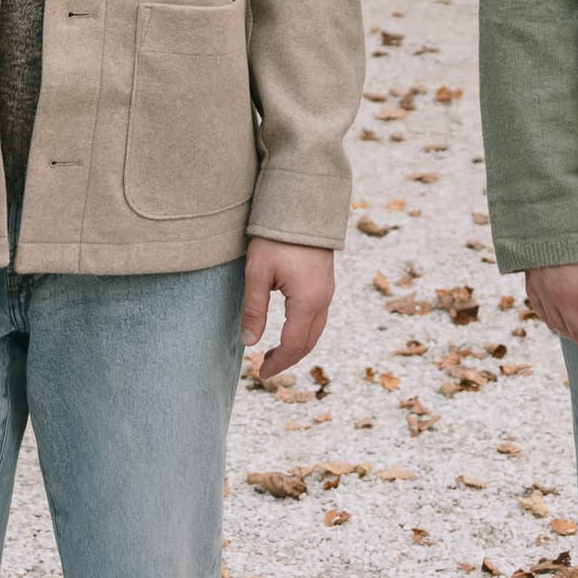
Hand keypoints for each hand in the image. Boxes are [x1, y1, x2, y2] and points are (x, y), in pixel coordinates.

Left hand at [241, 240, 333, 381]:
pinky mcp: (326, 282)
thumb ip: (254, 309)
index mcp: (307, 301)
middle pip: (309, 342)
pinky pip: (319, 317)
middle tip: (266, 368)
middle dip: (288, 359)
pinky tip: (288, 329)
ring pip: (316, 330)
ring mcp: (328, 291)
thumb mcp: (257, 273)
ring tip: (275, 353)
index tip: (261, 373)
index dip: (277, 363)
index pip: (293, 345)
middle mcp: (323, 299)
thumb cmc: (276, 237)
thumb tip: (249, 343)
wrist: (302, 204)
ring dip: (297, 346)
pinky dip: (304, 332)